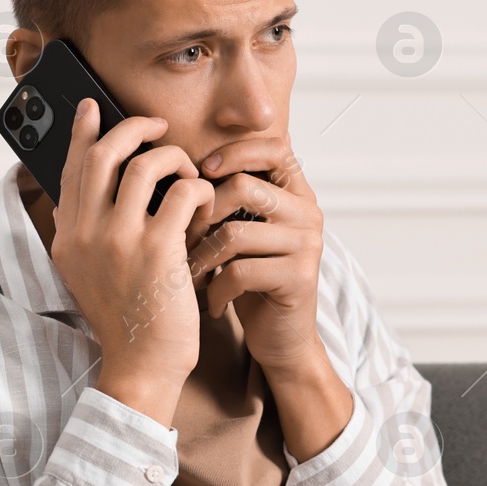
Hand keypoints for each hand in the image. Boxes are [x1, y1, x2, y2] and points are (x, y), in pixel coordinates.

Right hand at [49, 98, 214, 421]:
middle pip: (104, 152)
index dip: (82, 132)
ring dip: (174, 158)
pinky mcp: (157, 250)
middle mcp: (86, 233)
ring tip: (189, 173)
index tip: (92, 108)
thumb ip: (86, 231)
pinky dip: (199, 188)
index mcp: (67, 237)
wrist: (141, 366)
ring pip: (146, 164)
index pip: (70, 167)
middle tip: (157, 128)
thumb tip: (92, 186)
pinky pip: (183, 192)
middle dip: (133, 128)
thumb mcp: (87, 274)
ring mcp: (120, 240)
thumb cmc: (125, 318)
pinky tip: (206, 202)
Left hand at [185, 131, 326, 378]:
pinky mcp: (300, 277)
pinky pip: (239, 270)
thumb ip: (229, 198)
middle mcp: (309, 213)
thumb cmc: (251, 280)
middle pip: (243, 187)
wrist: (281, 339)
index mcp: (296, 194)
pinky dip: (215, 290)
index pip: (274, 147)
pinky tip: (210, 303)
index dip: (234, 151)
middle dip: (202, 213)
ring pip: (235, 231)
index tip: (201, 170)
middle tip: (181, 239)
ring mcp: (308, 244)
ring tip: (189, 274)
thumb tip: (177, 164)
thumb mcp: (241, 231)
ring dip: (201, 256)